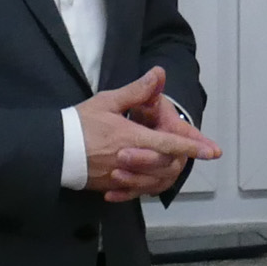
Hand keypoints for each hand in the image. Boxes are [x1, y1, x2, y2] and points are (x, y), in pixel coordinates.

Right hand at [80, 67, 221, 201]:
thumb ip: (136, 91)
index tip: (213, 152)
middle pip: (166, 165)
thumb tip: (158, 74)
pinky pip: (135, 191)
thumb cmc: (80, 123)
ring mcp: (120, 176)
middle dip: (180, 159)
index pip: (170, 144)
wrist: (53, 150)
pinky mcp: (110, 186)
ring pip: (154, 181)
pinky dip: (144, 186)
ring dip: (165, 173)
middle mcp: (130, 160)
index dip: (193, 147)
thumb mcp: (108, 101)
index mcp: (132, 137)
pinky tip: (145, 179)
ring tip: (170, 163)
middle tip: (189, 153)